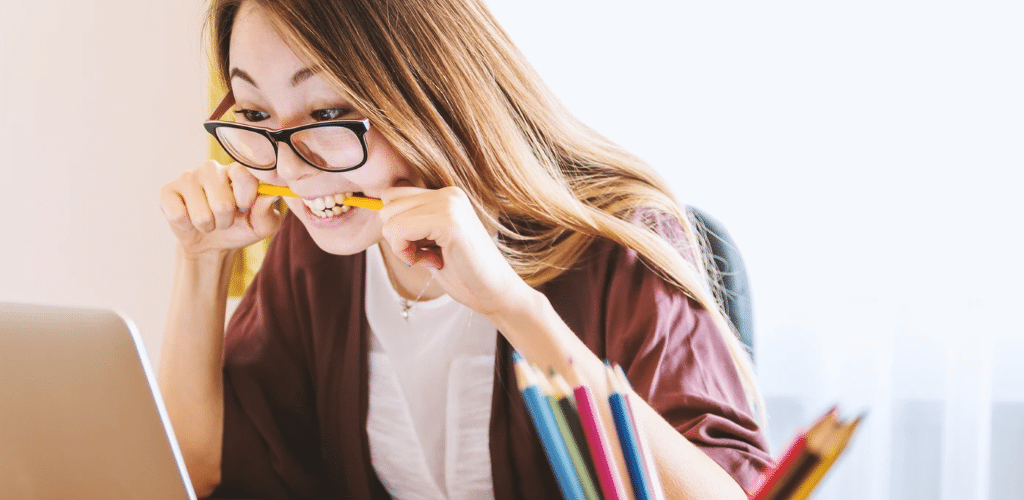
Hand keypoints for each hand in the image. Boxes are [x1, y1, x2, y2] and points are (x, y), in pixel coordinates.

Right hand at [159, 160, 281, 255]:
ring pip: (201, 214)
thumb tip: (269, 196)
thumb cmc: (240, 228)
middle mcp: (211, 168)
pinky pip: (178, 216)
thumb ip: (267, 212)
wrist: (211, 243)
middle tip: (224, 219)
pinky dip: (187, 226)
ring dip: (208, 226)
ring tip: (208, 220)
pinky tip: (189, 219)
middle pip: (222, 203)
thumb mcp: (261, 226)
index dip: (246, 199)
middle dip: (226, 221)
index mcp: (237, 170)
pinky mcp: (167, 190)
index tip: (245, 207)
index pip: (244, 175)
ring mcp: (187, 177)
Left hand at [378, 185, 531, 317]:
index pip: (393, 195)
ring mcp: (450, 204)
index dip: (396, 226)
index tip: (419, 247)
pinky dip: (405, 253)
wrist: (495, 294)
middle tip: (425, 255)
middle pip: (387, 205)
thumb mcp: (431, 242)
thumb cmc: (463, 273)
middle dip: (397, 237)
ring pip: (389, 218)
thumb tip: (377, 210)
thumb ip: (411, 223)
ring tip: (431, 258)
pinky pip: (399, 231)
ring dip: (402, 246)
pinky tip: (432, 262)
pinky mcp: (448, 221)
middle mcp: (448, 193)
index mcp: (446, 195)